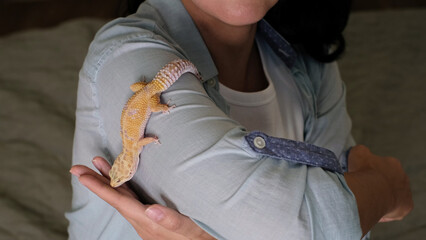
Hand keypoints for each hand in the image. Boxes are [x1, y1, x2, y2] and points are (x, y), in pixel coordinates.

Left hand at [70, 157, 214, 239]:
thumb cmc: (198, 239)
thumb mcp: (189, 231)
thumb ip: (171, 220)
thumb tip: (150, 209)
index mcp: (148, 222)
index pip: (119, 202)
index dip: (100, 187)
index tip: (82, 175)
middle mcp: (143, 221)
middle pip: (115, 199)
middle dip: (96, 182)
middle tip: (79, 167)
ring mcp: (145, 221)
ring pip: (122, 199)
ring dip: (108, 182)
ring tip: (98, 166)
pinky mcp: (151, 219)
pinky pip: (131, 201)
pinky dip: (122, 188)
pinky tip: (122, 182)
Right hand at [347, 145, 412, 222]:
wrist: (371, 192)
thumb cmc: (364, 173)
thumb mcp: (357, 154)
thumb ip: (360, 150)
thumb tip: (361, 152)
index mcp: (392, 163)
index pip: (381, 167)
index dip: (370, 171)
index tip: (362, 177)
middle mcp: (402, 176)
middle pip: (389, 181)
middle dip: (378, 184)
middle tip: (364, 189)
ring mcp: (406, 192)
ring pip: (393, 195)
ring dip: (382, 197)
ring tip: (368, 200)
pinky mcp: (406, 206)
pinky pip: (394, 210)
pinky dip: (385, 211)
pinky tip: (373, 210)